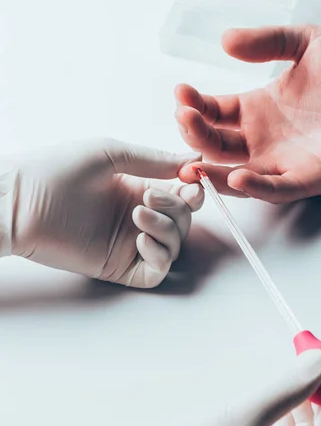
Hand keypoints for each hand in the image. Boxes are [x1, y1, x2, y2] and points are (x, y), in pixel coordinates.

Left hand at [4, 138, 202, 287]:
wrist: (21, 203)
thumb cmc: (57, 172)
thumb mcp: (112, 155)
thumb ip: (154, 160)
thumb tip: (194, 160)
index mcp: (137, 188)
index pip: (181, 194)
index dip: (193, 189)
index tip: (194, 180)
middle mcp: (137, 216)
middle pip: (183, 220)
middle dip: (177, 208)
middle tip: (150, 198)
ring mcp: (129, 243)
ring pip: (174, 245)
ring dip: (166, 229)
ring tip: (137, 214)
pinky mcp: (118, 267)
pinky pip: (156, 270)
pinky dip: (159, 255)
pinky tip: (140, 237)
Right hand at [176, 24, 320, 202]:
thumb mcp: (308, 42)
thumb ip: (268, 41)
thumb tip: (225, 39)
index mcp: (259, 107)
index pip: (215, 112)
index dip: (195, 105)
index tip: (181, 93)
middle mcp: (264, 138)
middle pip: (216, 144)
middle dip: (195, 134)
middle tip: (185, 118)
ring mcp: (283, 161)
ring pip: (235, 173)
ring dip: (211, 168)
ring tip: (192, 159)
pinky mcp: (307, 178)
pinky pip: (275, 188)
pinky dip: (254, 186)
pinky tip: (235, 175)